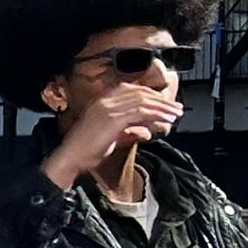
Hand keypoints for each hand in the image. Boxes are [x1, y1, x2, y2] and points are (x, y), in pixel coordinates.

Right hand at [39, 81, 181, 189]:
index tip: (165, 103)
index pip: (132, 90)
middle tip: (176, 108)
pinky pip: (140, 111)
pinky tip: (166, 120)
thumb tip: (146, 131)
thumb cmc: (86, 150)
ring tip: (175, 114)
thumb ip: (128, 130)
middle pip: (139, 93)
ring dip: (162, 107)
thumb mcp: (111, 136)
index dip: (151, 95)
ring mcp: (108, 107)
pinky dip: (156, 114)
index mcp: (101, 101)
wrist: (71, 157)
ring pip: (143, 101)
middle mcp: (104, 100)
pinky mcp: (113, 117)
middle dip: (161, 100)